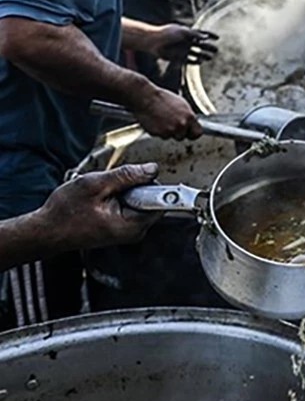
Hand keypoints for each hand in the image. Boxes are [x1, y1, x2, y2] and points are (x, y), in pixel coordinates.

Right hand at [34, 164, 162, 250]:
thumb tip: (152, 169)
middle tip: (109, 188)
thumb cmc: (64, 212)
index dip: (151, 184)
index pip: (161, 201)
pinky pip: (129, 206)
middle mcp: (135, 231)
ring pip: (139, 201)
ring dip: (123, 192)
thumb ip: (126, 176)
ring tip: (101, 195)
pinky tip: (101, 201)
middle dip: (133, 186)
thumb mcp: (94, 185)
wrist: (46, 231)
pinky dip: (118, 198)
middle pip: (150, 199)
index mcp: (132, 226)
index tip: (144, 177)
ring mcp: (129, 231)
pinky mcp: (122, 227)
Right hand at [128, 87, 201, 139]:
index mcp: (189, 117)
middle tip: (171, 123)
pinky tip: (156, 122)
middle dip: (178, 132)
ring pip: (171, 136)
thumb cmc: (161, 98)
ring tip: (162, 120)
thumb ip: (188, 116)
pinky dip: (158, 131)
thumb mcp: (181, 104)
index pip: (198, 133)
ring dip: (168, 132)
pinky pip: (161, 136)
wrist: (145, 98)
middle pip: (183, 136)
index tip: (190, 133)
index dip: (193, 133)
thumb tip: (191, 122)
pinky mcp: (159, 133)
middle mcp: (181, 125)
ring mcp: (170, 130)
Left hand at [140, 24, 218, 63]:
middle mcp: (185, 41)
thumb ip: (194, 34)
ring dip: (203, 55)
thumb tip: (206, 37)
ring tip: (210, 58)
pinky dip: (194, 61)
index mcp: (187, 33)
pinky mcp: (177, 57)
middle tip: (216, 50)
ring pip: (195, 53)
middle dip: (208, 47)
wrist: (153, 41)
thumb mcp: (182, 32)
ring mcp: (182, 49)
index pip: (201, 34)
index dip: (210, 35)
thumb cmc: (167, 33)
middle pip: (200, 45)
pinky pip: (188, 60)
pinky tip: (200, 62)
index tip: (217, 38)